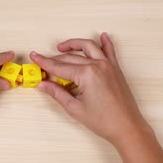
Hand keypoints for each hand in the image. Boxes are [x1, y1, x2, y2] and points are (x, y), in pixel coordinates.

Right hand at [30, 33, 149, 145]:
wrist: (127, 127)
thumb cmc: (104, 121)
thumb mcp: (75, 108)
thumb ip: (57, 93)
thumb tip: (43, 85)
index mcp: (87, 74)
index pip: (59, 66)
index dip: (44, 63)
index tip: (34, 57)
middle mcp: (98, 65)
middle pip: (71, 58)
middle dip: (55, 59)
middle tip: (43, 62)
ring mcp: (108, 66)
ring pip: (89, 47)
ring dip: (74, 44)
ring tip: (62, 47)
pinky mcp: (116, 70)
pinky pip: (110, 51)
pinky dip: (105, 42)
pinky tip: (103, 35)